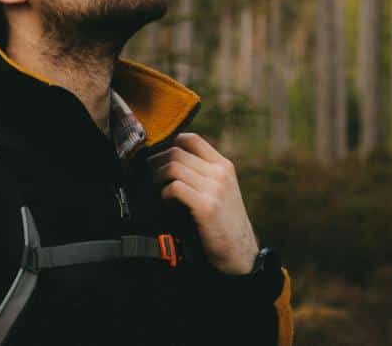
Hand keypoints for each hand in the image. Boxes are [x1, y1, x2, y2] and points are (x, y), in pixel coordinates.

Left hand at [148, 132, 259, 274]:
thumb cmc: (225, 223)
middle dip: (157, 162)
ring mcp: (214, 188)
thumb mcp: (221, 191)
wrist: (241, 253)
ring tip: (158, 189)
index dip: (170, 143)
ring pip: (173, 167)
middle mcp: (220, 173)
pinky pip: (174, 188)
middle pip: (176, 152)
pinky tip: (167, 203)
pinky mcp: (206, 206)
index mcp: (224, 166)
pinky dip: (164, 194)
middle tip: (150, 175)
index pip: (192, 139)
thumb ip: (203, 174)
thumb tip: (170, 162)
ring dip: (158, 177)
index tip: (160, 156)